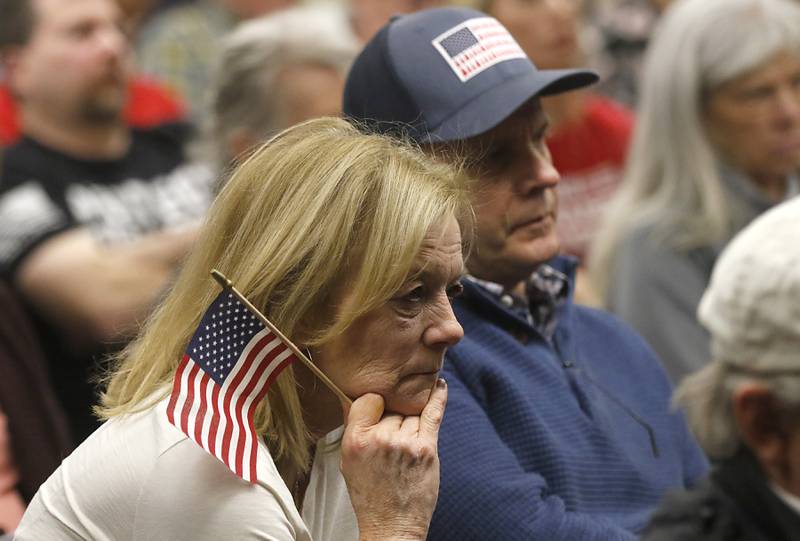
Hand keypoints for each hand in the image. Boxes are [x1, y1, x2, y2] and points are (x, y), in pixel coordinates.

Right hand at [340, 379, 446, 540]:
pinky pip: (433, 413)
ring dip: (410, 422)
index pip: (368, 400)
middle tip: (392, 442)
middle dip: (392, 419)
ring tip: (407, 439)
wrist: (392, 526)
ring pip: (410, 414)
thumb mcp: (348, 463)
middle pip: (391, 408)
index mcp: (356, 441)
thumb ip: (353, 430)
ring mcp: (405, 443)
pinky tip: (439, 385)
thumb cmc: (371, 496)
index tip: (377, 414)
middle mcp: (380, 439)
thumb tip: (358, 399)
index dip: (374, 406)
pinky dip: (438, 397)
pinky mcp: (426, 449)